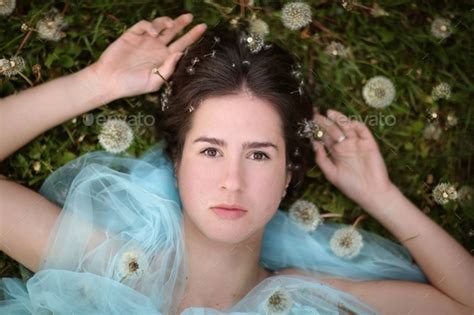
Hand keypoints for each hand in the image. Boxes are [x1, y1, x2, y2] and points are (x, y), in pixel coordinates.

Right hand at [88, 14, 206, 99]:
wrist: (110, 82)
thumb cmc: (132, 86)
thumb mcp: (155, 82)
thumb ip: (168, 68)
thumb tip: (179, 53)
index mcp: (164, 59)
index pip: (182, 45)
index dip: (192, 36)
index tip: (203, 28)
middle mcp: (156, 48)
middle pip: (173, 32)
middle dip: (182, 23)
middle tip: (190, 17)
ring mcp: (144, 40)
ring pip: (159, 25)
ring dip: (166, 22)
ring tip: (171, 24)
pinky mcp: (132, 35)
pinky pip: (144, 25)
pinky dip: (150, 25)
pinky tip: (152, 33)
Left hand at [311, 109, 395, 208]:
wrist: (372, 193)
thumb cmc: (350, 186)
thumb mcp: (331, 174)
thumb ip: (321, 159)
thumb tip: (314, 143)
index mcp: (335, 152)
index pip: (324, 137)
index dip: (316, 130)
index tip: (308, 122)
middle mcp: (345, 146)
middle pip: (333, 130)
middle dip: (324, 121)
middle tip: (315, 113)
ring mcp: (357, 143)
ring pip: (347, 127)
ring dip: (339, 119)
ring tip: (329, 113)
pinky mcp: (369, 143)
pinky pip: (363, 131)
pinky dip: (357, 125)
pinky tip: (349, 123)